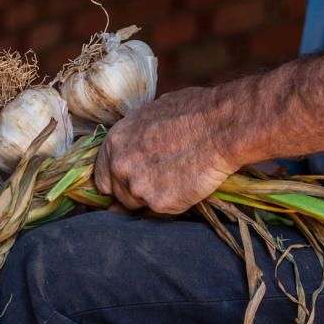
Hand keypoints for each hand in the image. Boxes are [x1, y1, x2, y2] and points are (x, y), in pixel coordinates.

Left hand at [94, 87, 237, 214]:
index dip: (118, 182)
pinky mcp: (160, 203)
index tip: (130, 183)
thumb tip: (134, 149)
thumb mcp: (151, 115)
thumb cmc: (194, 112)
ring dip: (154, 198)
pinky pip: (162, 211)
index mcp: (114, 143)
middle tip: (159, 183)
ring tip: (177, 180)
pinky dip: (174, 203)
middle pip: (119, 196)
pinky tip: (188, 185)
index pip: (102, 178)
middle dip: (135, 193)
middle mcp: (119, 167)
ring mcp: (138, 188)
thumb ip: (135, 139)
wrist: (221, 126)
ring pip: (140, 206)